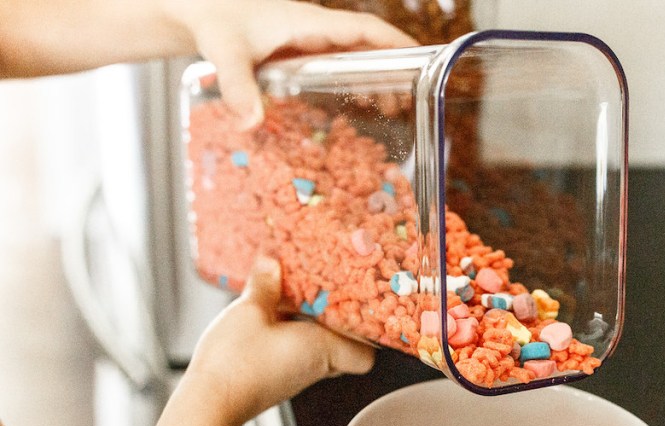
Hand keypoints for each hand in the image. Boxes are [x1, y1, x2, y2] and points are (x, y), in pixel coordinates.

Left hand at [176, 0, 418, 127]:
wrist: (190, 8)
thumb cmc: (209, 18)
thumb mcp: (224, 52)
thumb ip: (237, 87)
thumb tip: (249, 124)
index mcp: (309, 21)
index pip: (365, 29)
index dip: (396, 43)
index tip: (423, 59)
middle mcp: (313, 28)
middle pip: (366, 44)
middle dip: (392, 68)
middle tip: (408, 101)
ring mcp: (305, 39)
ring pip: (351, 54)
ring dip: (372, 77)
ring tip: (387, 109)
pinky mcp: (294, 51)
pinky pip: (333, 63)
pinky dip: (350, 81)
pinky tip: (351, 105)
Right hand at [184, 255, 374, 425]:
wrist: (208, 403)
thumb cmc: (235, 363)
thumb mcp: (249, 310)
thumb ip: (264, 285)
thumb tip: (271, 263)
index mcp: (322, 349)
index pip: (365, 354)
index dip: (367, 333)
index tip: (360, 306)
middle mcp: (315, 366)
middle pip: (342, 347)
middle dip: (337, 321)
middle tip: (327, 294)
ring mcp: (295, 375)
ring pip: (317, 348)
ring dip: (310, 324)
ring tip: (296, 296)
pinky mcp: (275, 378)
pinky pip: (294, 352)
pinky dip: (289, 334)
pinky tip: (269, 314)